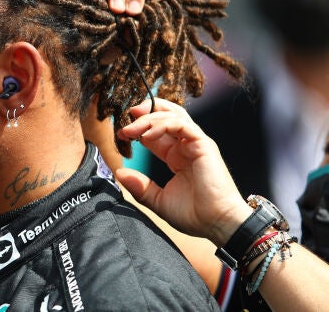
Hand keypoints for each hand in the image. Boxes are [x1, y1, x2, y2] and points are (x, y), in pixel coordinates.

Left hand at [114, 98, 252, 245]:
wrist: (217, 224)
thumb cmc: (193, 215)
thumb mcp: (158, 200)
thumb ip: (139, 186)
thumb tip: (119, 172)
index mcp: (176, 157)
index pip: (156, 133)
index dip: (137, 130)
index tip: (121, 134)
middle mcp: (186, 147)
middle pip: (166, 116)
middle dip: (145, 112)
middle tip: (126, 118)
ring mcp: (196, 144)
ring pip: (173, 116)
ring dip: (149, 119)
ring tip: (131, 129)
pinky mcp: (204, 145)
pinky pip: (182, 125)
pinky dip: (163, 125)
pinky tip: (147, 135)